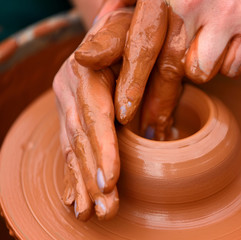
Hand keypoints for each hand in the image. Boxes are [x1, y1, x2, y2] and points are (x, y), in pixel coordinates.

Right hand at [53, 8, 132, 220]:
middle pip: (80, 140)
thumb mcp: (125, 30)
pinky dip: (74, 176)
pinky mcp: (73, 117)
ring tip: (92, 213)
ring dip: (83, 184)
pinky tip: (77, 200)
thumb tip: (83, 59)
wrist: (120, 29)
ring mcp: (69, 106)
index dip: (102, 148)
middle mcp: (70, 92)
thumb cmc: (132, 31)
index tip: (110, 180)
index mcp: (84, 73)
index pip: (93, 116)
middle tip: (106, 209)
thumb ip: (108, 45)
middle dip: (92, 177)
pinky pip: (70, 149)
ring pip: (73, 150)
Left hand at [139, 0, 240, 139]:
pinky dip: (224, 63)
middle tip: (150, 125)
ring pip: (203, 73)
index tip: (125, 113)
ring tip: (196, 49)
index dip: (133, 83)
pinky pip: (233, 68)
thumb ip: (125, 1)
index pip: (143, 45)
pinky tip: (221, 44)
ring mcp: (231, 17)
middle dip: (160, 102)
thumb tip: (101, 30)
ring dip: (195, 69)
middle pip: (173, 70)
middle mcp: (198, 3)